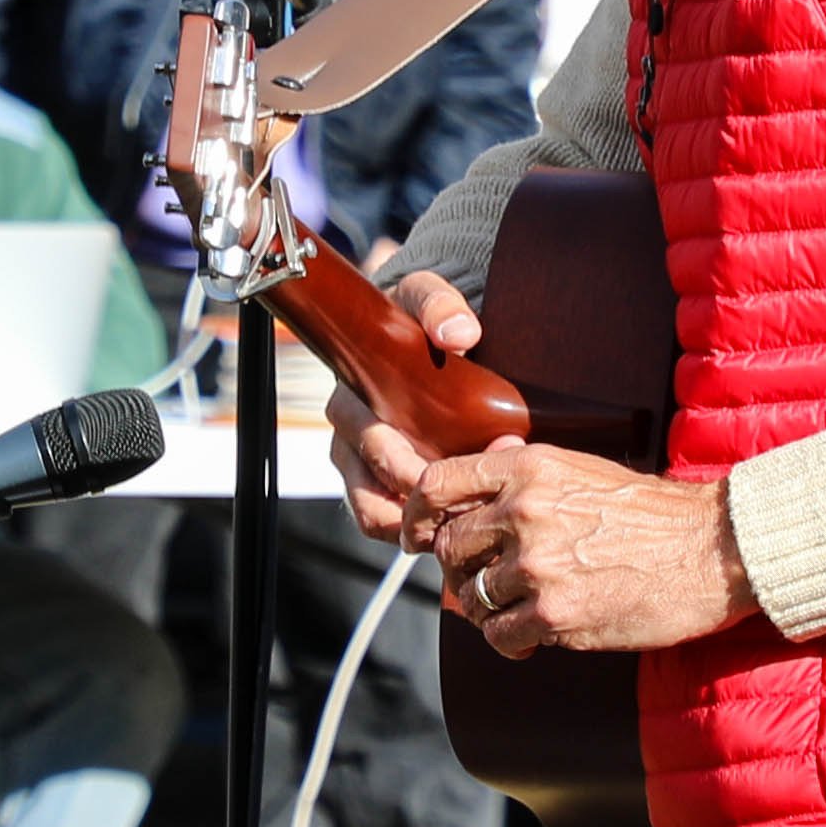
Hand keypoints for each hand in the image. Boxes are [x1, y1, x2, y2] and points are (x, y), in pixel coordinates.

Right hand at [334, 269, 482, 544]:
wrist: (415, 329)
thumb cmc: (415, 316)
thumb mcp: (427, 297)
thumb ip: (440, 307)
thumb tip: (458, 334)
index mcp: (349, 397)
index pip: (371, 448)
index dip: (415, 468)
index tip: (470, 461)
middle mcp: (347, 436)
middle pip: (374, 493)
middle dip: (428, 502)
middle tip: (479, 498)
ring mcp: (359, 464)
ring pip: (375, 517)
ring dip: (417, 526)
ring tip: (466, 519)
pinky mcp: (377, 482)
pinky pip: (387, 522)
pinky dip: (418, 529)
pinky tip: (457, 520)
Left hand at [418, 443, 750, 654]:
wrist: (713, 552)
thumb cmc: (653, 515)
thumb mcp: (583, 469)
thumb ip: (525, 477)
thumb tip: (474, 483)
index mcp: (530, 469)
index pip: (438, 484)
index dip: (417, 515)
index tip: (416, 536)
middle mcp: (525, 512)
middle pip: (449, 546)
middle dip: (463, 568)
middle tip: (489, 580)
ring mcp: (537, 565)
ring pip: (472, 595)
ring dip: (490, 608)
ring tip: (523, 609)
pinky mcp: (555, 614)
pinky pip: (498, 635)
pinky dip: (511, 640)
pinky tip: (535, 635)